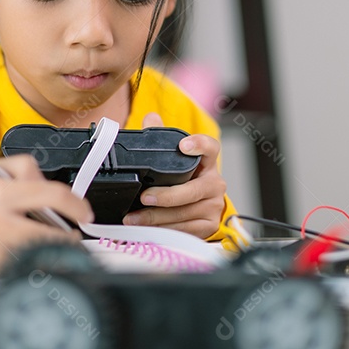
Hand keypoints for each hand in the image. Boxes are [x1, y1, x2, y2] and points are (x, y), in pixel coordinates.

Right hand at [0, 154, 93, 274]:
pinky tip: (31, 255)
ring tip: (51, 244)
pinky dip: (34, 263)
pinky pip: (25, 267)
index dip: (76, 205)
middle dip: (69, 237)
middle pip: (52, 234)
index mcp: (0, 192)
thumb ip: (28, 170)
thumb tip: (55, 193)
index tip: (85, 213)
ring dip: (53, 251)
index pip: (53, 196)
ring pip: (41, 253)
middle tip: (71, 236)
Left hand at [123, 113, 226, 238]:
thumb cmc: (184, 180)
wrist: (198, 206)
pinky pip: (184, 230)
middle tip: (145, 197)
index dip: (199, 145)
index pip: (210, 148)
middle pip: (192, 190)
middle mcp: (214, 183)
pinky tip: (147, 229)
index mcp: (207, 162)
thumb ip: (161, 136)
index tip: (184, 145)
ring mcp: (213, 206)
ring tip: (134, 218)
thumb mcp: (173, 159)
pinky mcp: (208, 225)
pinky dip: (163, 230)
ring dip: (156, 218)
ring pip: (184, 213)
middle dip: (166, 196)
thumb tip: (150, 118)